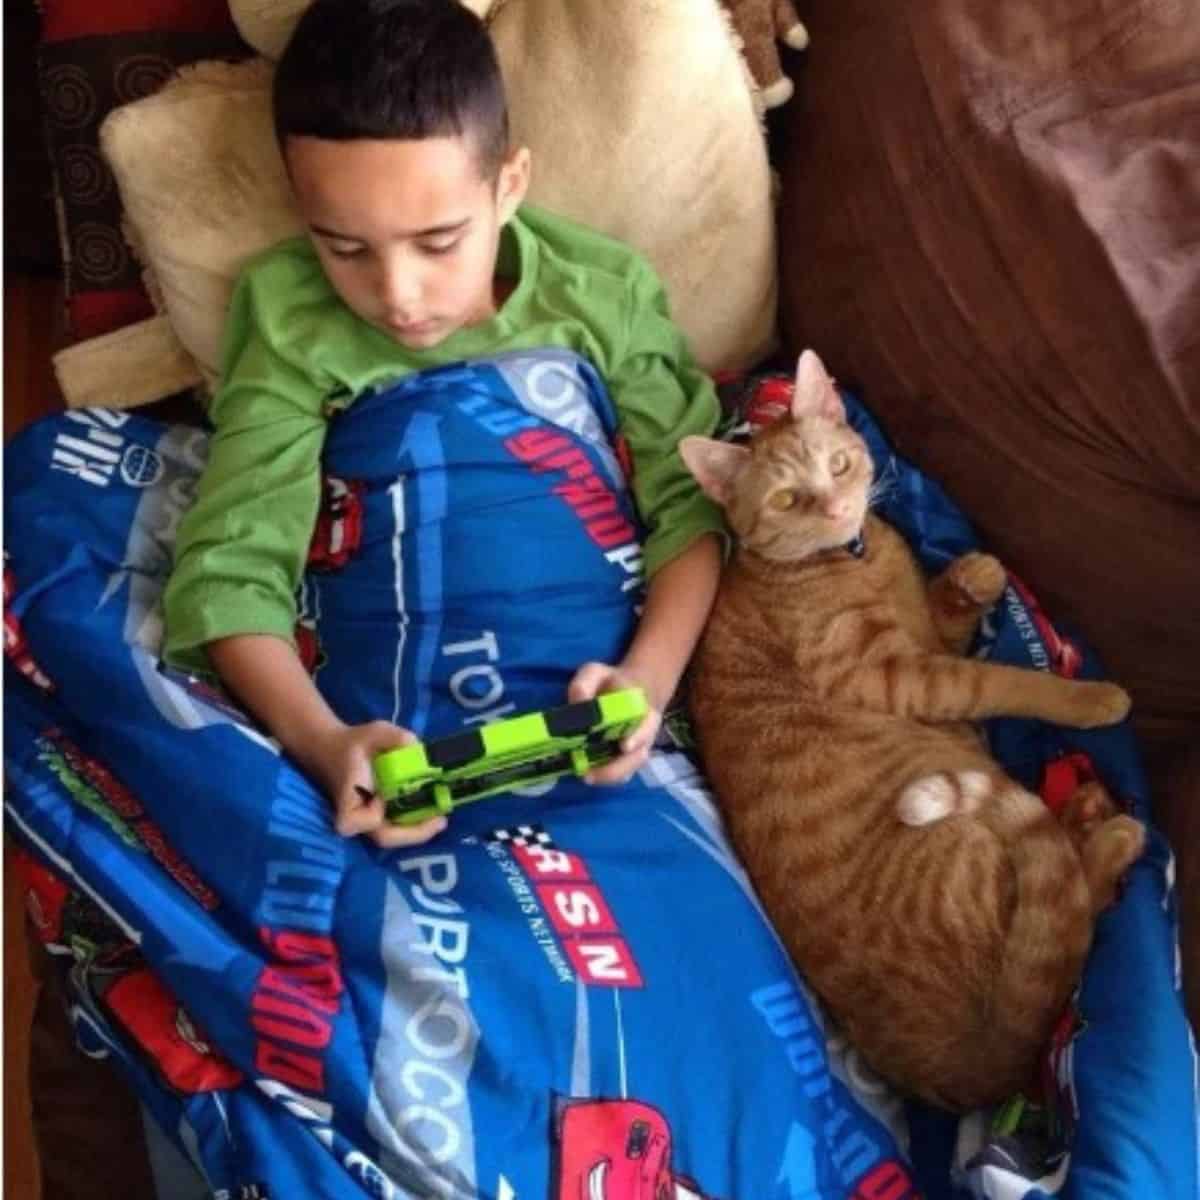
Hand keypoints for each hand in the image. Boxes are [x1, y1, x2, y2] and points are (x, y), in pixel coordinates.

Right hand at [304, 720, 446, 847]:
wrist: (335, 749)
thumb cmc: (354, 742)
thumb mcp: (374, 732)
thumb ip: (394, 737)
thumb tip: (415, 747)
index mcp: (348, 797)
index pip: (354, 821)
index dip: (371, 817)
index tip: (382, 798)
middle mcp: (355, 816)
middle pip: (383, 837)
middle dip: (415, 832)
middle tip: (441, 820)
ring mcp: (366, 821)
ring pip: (394, 836)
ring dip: (419, 829)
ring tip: (441, 816)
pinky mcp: (377, 819)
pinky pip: (398, 828)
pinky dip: (416, 823)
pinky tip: (434, 811)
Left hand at [567, 662, 662, 784]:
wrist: (630, 690)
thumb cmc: (610, 682)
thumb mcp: (595, 672)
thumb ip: (584, 684)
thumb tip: (577, 703)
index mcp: (642, 707)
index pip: (646, 723)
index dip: (638, 735)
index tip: (625, 746)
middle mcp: (646, 730)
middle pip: (640, 755)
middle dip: (617, 768)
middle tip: (590, 774)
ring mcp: (639, 746)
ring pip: (631, 768)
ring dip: (610, 776)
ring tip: (586, 777)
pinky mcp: (630, 757)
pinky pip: (623, 773)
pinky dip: (608, 777)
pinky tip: (590, 775)